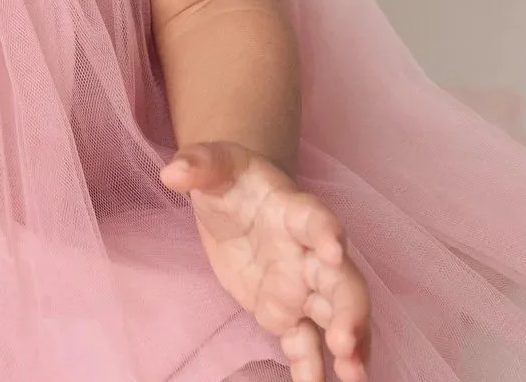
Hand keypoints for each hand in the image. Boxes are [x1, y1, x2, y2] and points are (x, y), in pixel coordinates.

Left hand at [161, 140, 371, 381]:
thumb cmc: (232, 181)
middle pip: (341, 281)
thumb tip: (170, 171)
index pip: (317, 220)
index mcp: (295, 212)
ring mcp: (303, 288)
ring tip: (355, 378)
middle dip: (350, 310)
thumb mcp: (213, 165)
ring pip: (334, 318)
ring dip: (350, 345)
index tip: (335, 250)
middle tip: (346, 342)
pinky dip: (312, 369)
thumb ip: (197, 164)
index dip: (328, 232)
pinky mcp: (287, 316)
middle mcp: (310, 254)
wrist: (239, 205)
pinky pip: (304, 345)